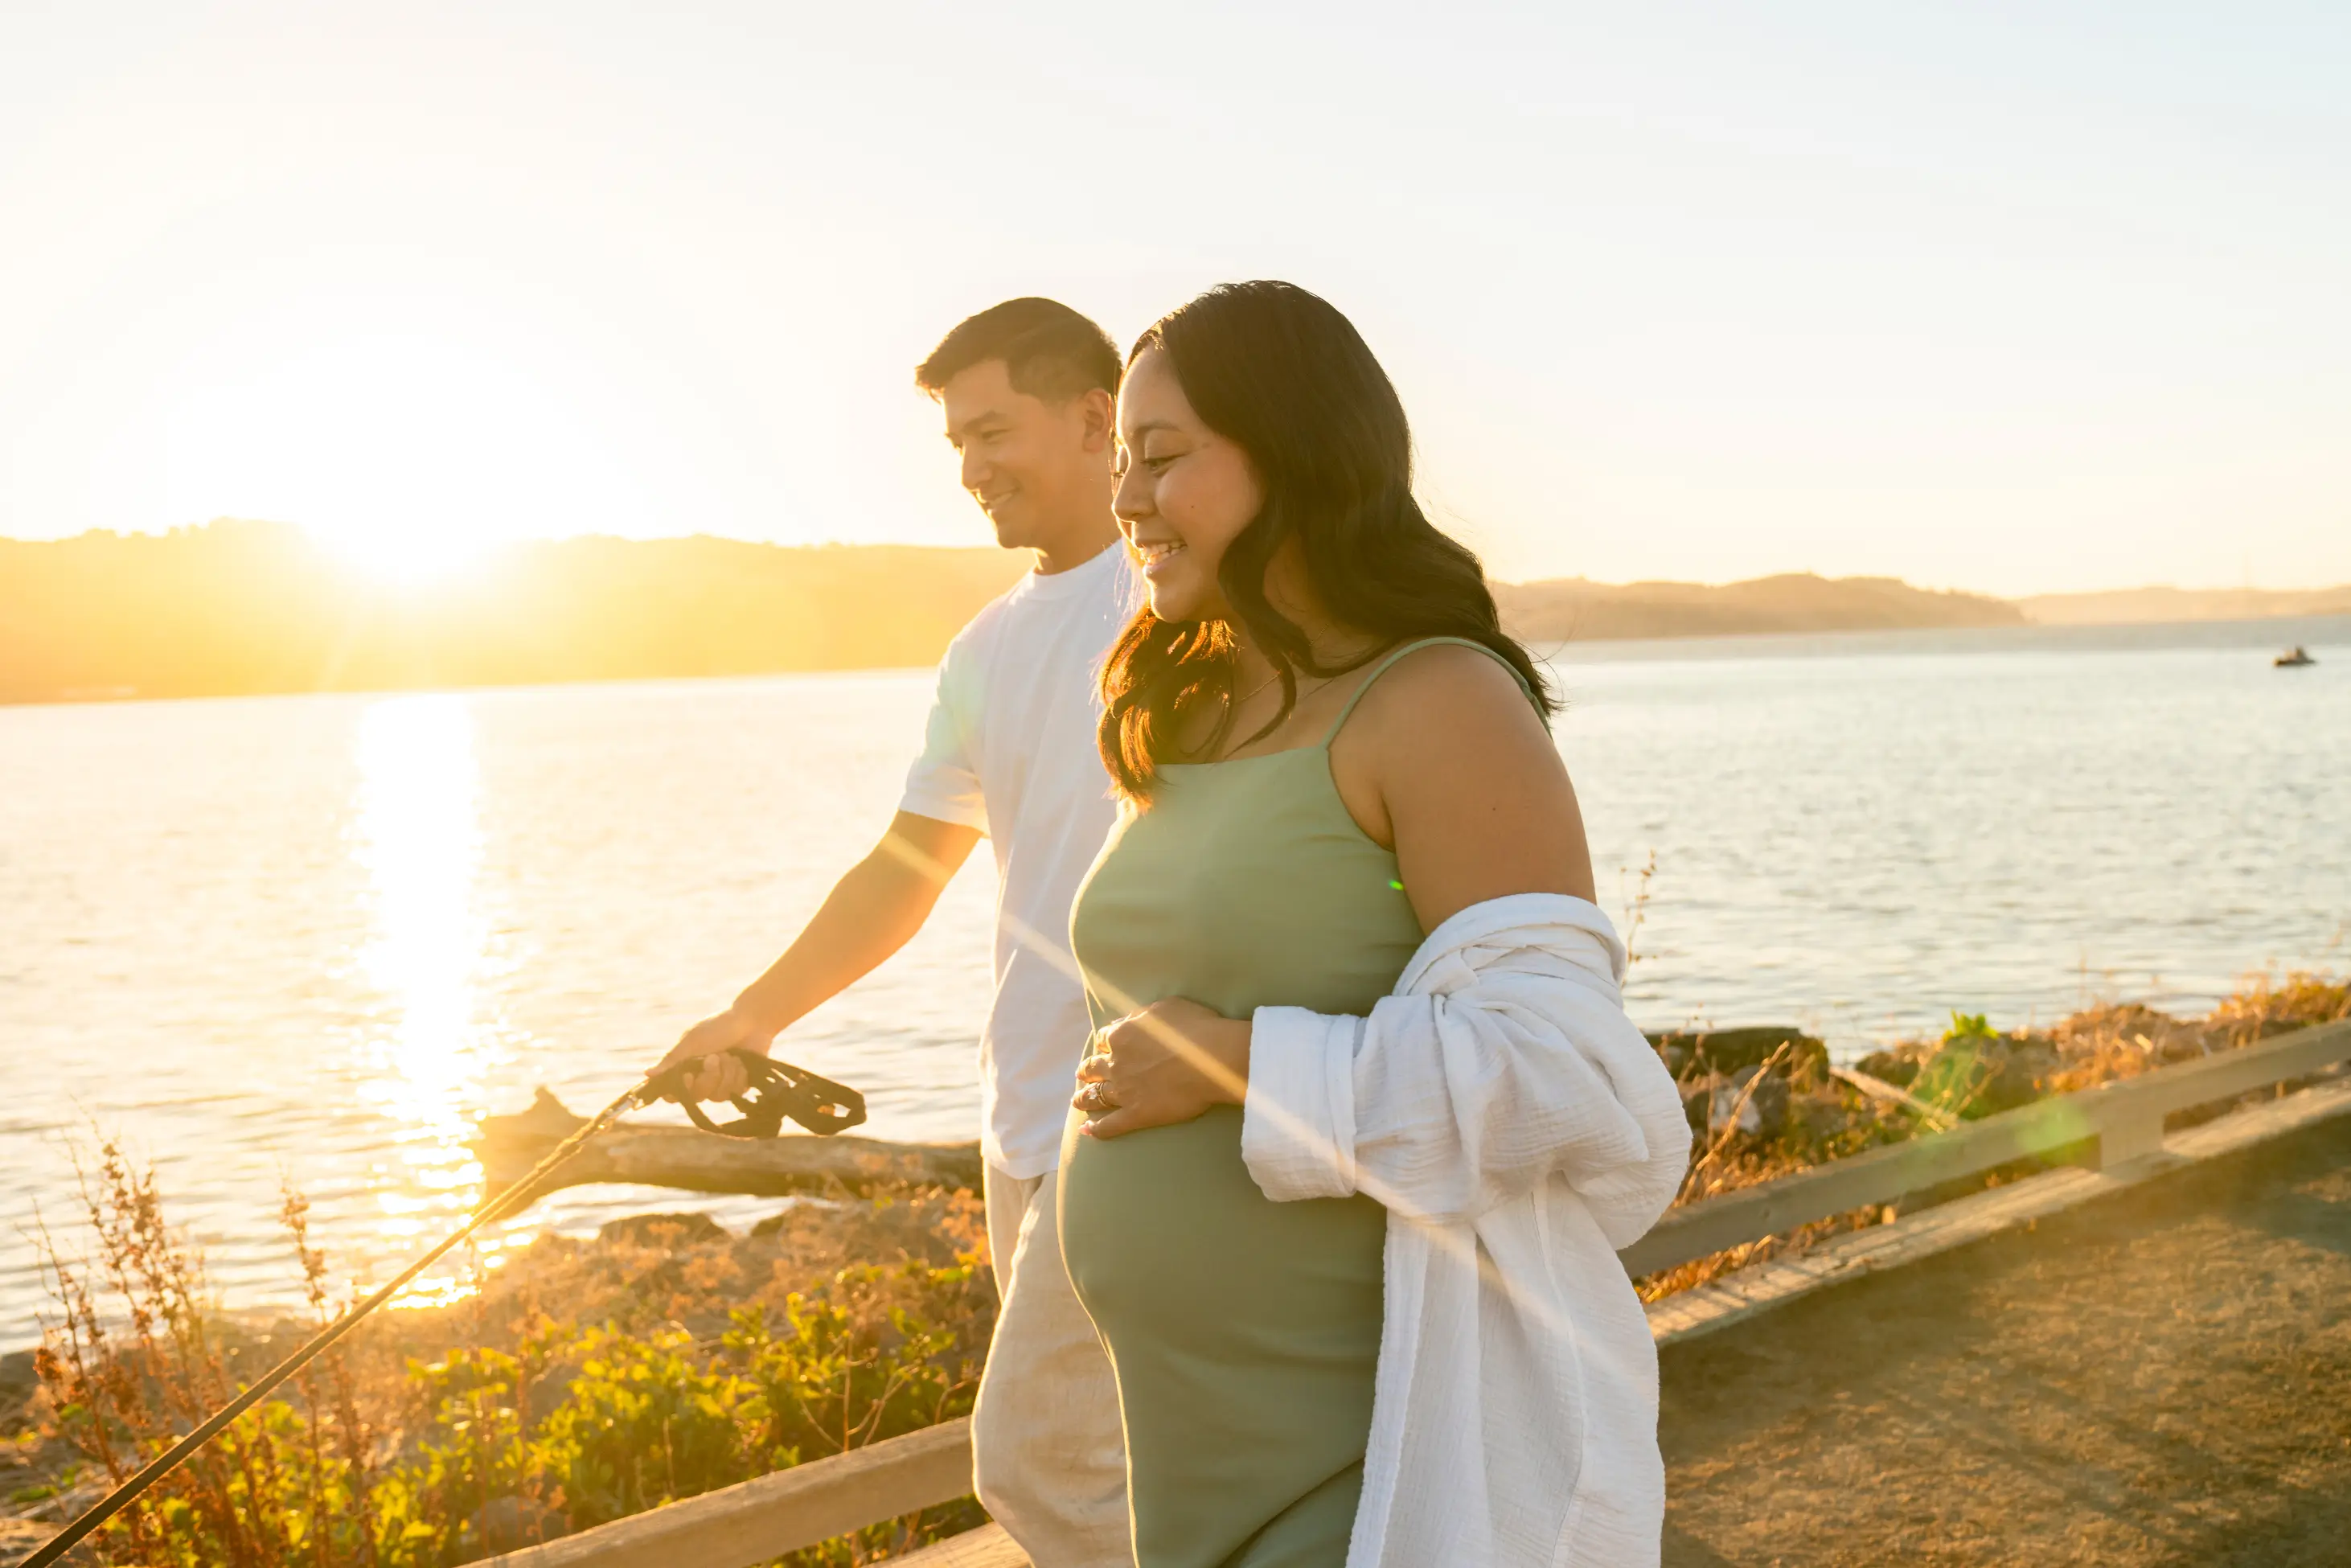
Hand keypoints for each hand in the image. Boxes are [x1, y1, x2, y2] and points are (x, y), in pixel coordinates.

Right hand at [651, 1005, 776, 1102]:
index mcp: (686, 1067)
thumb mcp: (692, 1042)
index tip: (688, 1076)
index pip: (673, 1093)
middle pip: (697, 1096)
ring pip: (717, 1096)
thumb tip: (646, 1074)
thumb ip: (672, 1060)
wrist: (752, 1021)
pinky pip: (735, 1093)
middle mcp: (701, 1078)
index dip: (679, 1090)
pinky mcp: (739, 1084)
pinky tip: (742, 1062)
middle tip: (716, 1057)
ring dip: (726, 1073)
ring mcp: (720, 1082)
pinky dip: (739, 1075)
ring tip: (731, 1056)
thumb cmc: (719, 1027)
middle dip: (709, 1076)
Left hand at [1073, 997, 1250, 1139]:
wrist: (1213, 1060)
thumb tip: (1122, 1022)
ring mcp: (1124, 1091)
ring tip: (1077, 1101)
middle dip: (1086, 1071)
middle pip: (1093, 1068)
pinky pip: (1110, 1125)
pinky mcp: (1136, 1114)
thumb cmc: (1195, 1028)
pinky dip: (1096, 1129)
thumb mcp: (1164, 1007)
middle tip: (1081, 1075)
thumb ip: (1138, 1016)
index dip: (1103, 1044)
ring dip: (1084, 1098)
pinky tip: (1086, 1131)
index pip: (1104, 1039)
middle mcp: (1117, 1064)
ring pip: (1095, 1096)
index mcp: (1121, 1036)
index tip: (1103, 1048)